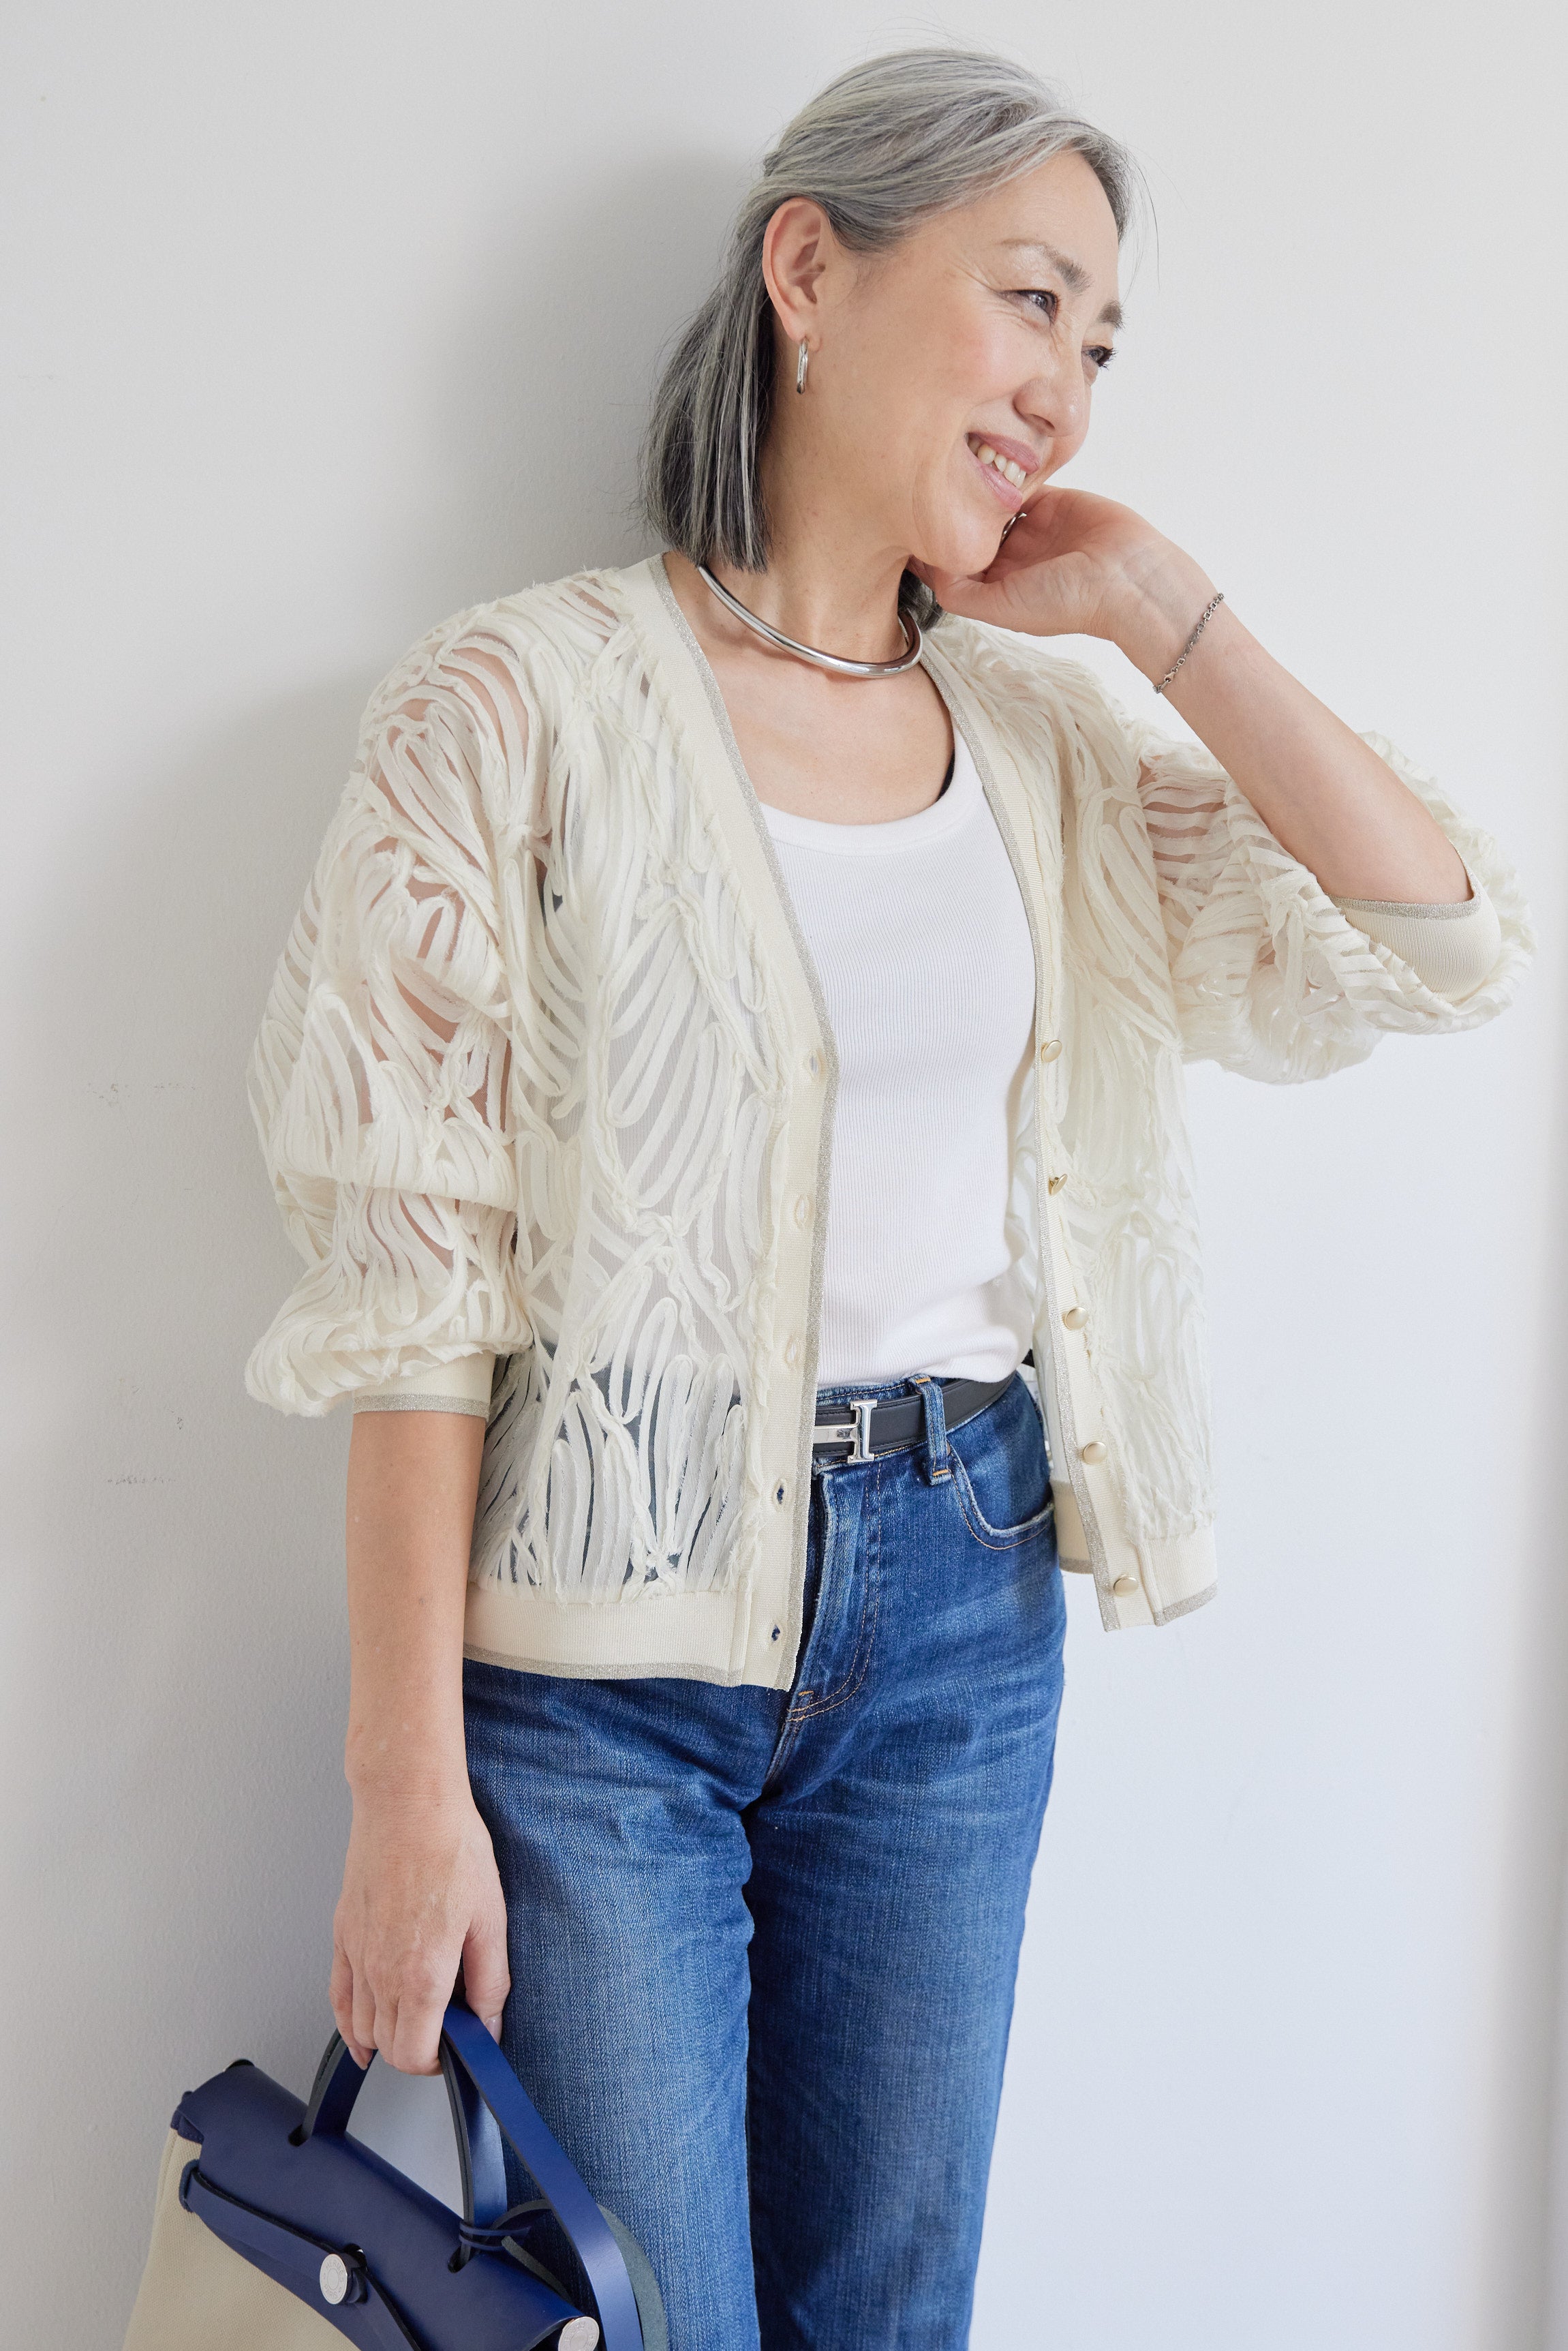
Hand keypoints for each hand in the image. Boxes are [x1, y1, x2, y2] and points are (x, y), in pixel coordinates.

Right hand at [330, 1782, 510, 2074]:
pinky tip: (366, 2028)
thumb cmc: (450, 1847)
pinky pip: (339, 1998)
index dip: (439, 2062)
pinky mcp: (343, 1935)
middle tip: (446, 2029)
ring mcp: (357, 1955)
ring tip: (418, 2014)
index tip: (458, 2048)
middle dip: (418, 2050)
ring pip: (361, 2028)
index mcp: (421, 1974)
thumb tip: (490, 2027)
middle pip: (388, 2048)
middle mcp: (381, 1972)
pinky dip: (351, 2021)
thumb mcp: (490, 1918)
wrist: (407, 1802)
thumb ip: (490, 1983)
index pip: (415, 2055)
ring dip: (387, 2035)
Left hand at [911, 484, 1182, 653]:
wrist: (1130, 577)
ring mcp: (1030, 530)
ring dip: (974, 489)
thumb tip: (929, 569)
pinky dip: (1004, 473)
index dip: (931, 547)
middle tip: (920, 485)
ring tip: (949, 469)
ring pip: (990, 504)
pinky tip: (985, 461)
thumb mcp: (1003, 609)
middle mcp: (1010, 561)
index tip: (907, 523)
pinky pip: (1020, 483)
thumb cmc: (1069, 602)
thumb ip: (961, 594)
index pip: (952, 565)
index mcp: (997, 590)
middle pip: (968, 531)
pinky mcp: (1051, 502)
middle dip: (948, 513)